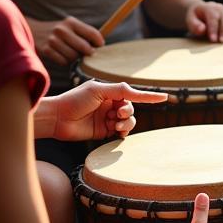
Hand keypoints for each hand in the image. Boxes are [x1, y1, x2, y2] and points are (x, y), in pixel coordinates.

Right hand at [29, 16, 103, 64]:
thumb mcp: (69, 26)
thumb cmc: (58, 31)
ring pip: (74, 56)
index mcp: (71, 22)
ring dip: (75, 58)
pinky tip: (62, 56)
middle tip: (87, 53)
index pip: (92, 33)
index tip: (100, 46)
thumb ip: (83, 33)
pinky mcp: (46, 50)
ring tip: (72, 54)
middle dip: (88, 53)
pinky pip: (63, 61)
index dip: (99, 42)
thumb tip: (100, 45)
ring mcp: (53, 40)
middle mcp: (62, 30)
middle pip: (84, 47)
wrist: (33, 31)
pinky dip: (65, 61)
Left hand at [40, 80, 167, 140]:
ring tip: (115, 124)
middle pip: (132, 108)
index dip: (149, 96)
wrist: (57, 118)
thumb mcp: (98, 90)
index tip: (165, 97)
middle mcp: (110, 104)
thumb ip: (119, 90)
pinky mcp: (103, 131)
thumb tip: (136, 92)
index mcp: (109, 92)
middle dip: (128, 111)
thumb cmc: (74, 100)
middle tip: (117, 113)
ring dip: (126, 123)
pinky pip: (121, 132)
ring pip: (128, 121)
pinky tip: (117, 132)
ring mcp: (107, 118)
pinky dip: (123, 132)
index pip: (133, 93)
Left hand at [186, 0, 222, 41]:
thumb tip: (203, 29)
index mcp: (210, 7)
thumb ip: (194, 24)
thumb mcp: (190, 20)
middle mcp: (221, 10)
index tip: (212, 39)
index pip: (213, 16)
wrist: (200, 14)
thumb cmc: (195, 19)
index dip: (213, 28)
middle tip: (222, 41)